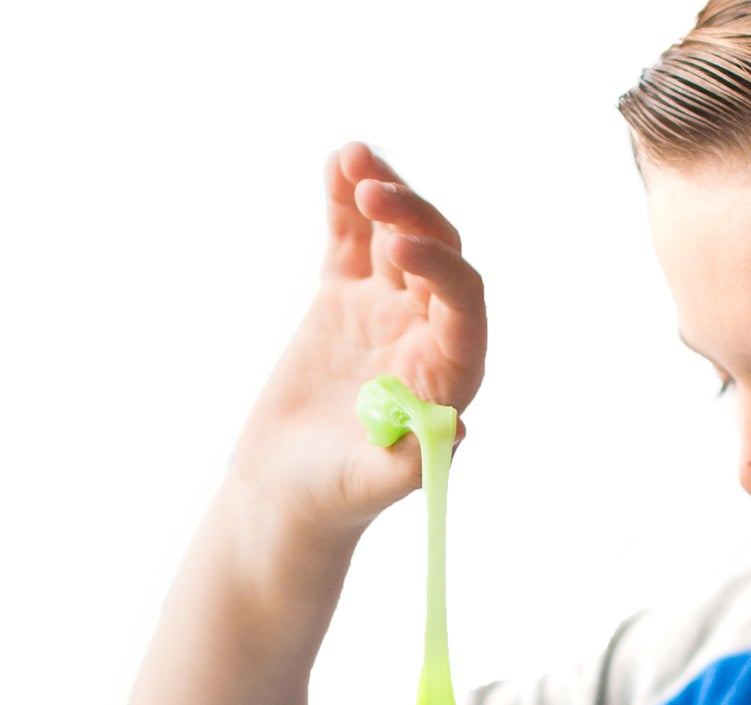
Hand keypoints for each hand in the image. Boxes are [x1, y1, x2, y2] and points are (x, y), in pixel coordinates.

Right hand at [228, 142, 486, 539]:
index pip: (464, 309)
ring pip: (396, 236)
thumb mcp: (370, 487)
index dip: (441, 271)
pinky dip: (344, 201)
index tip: (398, 249)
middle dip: (412, 218)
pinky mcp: (343, 298)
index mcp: (449, 378)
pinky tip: (336, 164)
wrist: (286, 492)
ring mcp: (386, 311)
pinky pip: (350, 239)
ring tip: (352, 161)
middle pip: (439, 259)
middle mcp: (427, 336)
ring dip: (383, 192)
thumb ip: (413, 464)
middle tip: (370, 191)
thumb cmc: (333, 498)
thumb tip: (461, 429)